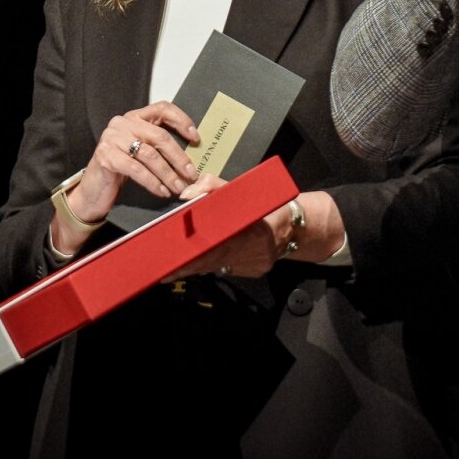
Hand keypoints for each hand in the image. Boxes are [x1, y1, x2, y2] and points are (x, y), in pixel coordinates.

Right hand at [53, 102, 199, 253]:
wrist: (93, 189)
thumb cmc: (121, 170)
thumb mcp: (141, 152)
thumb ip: (159, 146)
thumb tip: (191, 156)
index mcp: (135, 117)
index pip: (162, 109)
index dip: (182, 120)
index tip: (196, 138)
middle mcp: (122, 123)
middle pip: (159, 136)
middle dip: (179, 157)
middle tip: (191, 173)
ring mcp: (112, 138)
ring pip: (149, 154)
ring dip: (168, 173)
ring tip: (178, 186)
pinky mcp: (106, 157)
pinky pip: (136, 169)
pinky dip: (152, 182)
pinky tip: (161, 191)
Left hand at [169, 180, 343, 279]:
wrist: (294, 224)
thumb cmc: (265, 205)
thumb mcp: (240, 189)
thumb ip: (212, 187)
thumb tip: (187, 194)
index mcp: (251, 231)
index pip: (216, 247)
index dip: (192, 256)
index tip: (172, 262)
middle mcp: (254, 252)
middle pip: (213, 262)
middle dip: (187, 266)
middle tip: (164, 269)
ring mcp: (255, 265)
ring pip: (219, 267)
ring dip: (197, 266)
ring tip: (173, 267)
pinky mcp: (256, 272)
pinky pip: (229, 269)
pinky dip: (215, 265)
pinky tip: (201, 262)